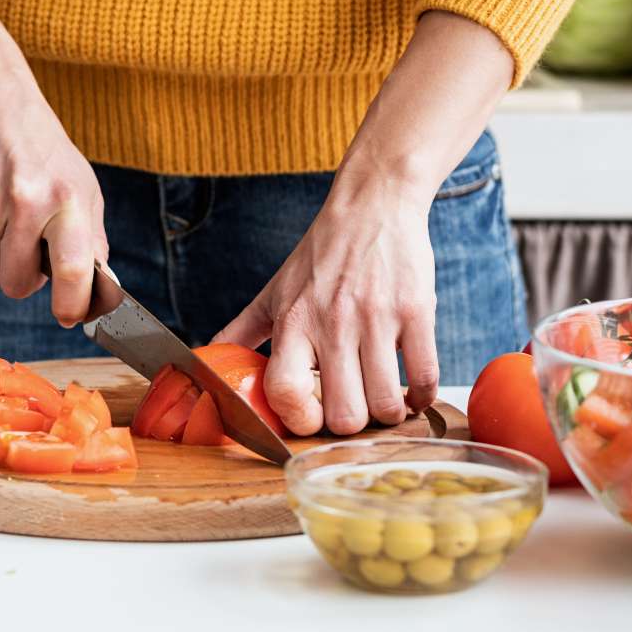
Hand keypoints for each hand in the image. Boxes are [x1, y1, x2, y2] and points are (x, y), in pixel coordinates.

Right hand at [0, 0, 108, 327]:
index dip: (71, 303)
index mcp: (68, 200)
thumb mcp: (84, 189)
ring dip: (2, 255)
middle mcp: (27, 202)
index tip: (69, 316)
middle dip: (24, 281)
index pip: (73, 268)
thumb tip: (97, 292)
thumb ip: (92, 240)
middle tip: (33, 255)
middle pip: (17, 282)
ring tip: (12, 217)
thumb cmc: (46, 154)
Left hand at [215, 177, 439, 434]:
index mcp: (294, 321)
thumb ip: (241, 331)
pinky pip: (425, 377)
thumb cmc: (322, 253)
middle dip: (351, 425)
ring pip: (386, 403)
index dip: (299, 420)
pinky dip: (422, 398)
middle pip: (344, 414)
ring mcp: (377, 318)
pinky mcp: (416, 311)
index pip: (285, 392)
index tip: (311, 418)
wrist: (372, 206)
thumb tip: (206, 363)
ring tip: (384, 402)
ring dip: (388, 414)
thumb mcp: (274, 290)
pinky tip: (413, 392)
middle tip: (353, 410)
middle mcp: (333, 323)